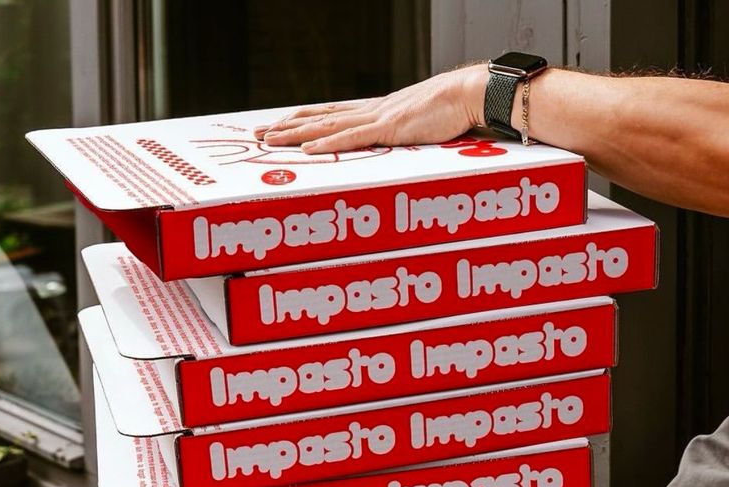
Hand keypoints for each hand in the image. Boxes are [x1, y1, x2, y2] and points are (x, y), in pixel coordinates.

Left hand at [254, 65, 487, 153]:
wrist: (469, 94)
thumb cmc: (452, 111)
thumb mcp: (420, 125)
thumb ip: (403, 134)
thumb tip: (396, 143)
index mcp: (376, 111)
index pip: (331, 115)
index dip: (303, 120)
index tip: (280, 125)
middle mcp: (370, 112)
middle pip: (319, 119)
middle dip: (287, 127)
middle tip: (259, 134)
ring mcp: (378, 118)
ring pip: (327, 128)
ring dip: (296, 135)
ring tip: (269, 140)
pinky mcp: (389, 129)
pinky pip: (352, 140)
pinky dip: (328, 146)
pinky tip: (307, 151)